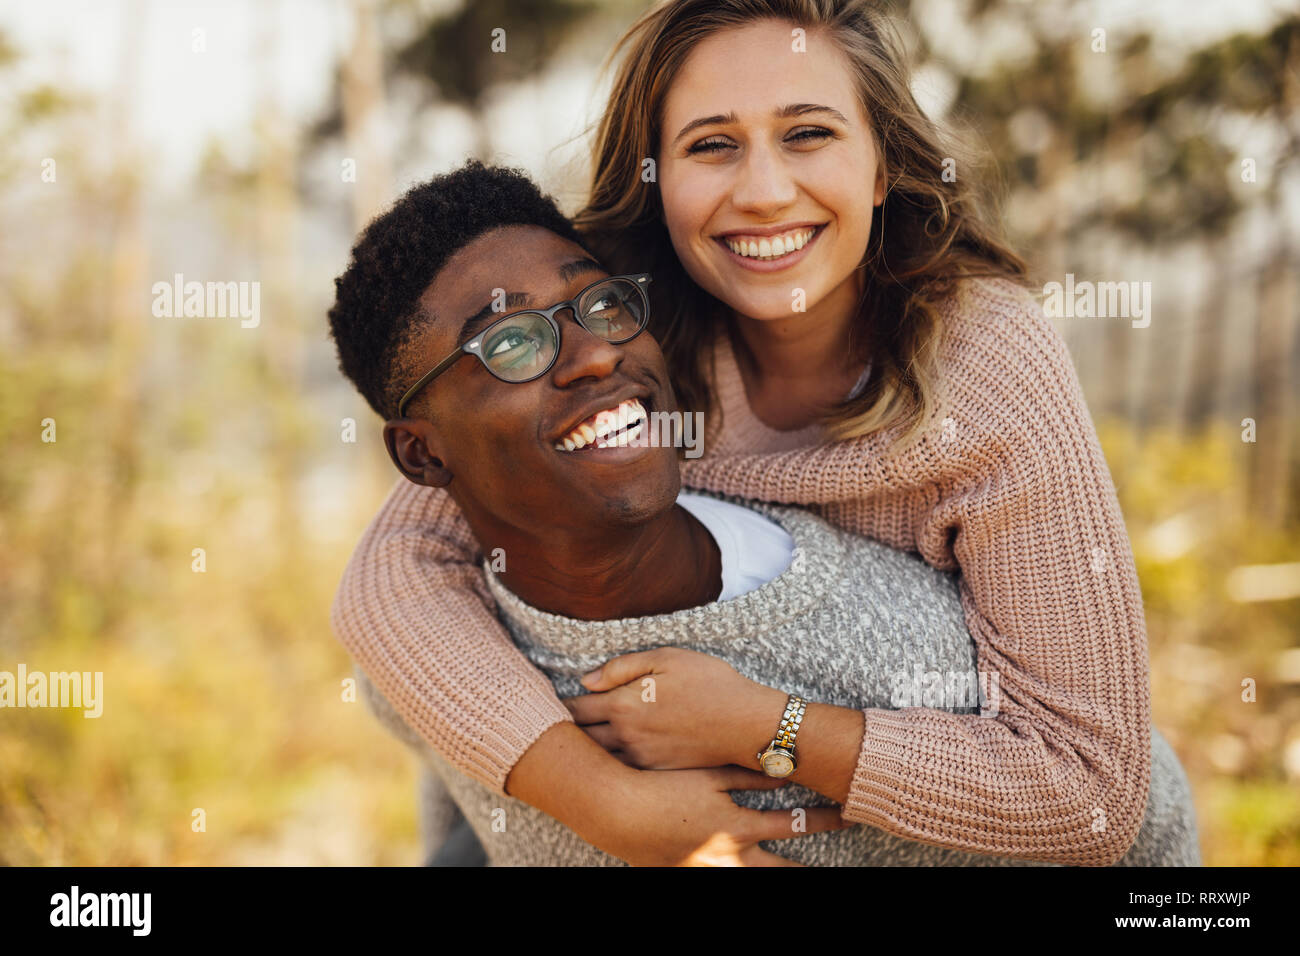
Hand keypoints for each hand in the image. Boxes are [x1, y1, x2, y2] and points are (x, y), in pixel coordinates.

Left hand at [564, 646, 785, 769]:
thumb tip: (587, 680)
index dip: (557, 706)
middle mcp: (626, 736)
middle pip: (580, 738)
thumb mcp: (666, 658)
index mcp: (623, 704)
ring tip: (571, 744)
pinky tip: (604, 760)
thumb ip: (622, 668)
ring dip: (582, 752)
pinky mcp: (656, 772)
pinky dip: (606, 766)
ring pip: (598, 759)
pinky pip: (621, 772)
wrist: (745, 724)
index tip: (544, 702)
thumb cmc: (710, 683)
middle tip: (549, 726)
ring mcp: (641, 759)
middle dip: (563, 731)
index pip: (575, 709)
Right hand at [591, 766, 846, 865]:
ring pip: (753, 879)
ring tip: (802, 873)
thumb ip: (746, 774)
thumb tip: (782, 769)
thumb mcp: (708, 775)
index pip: (792, 825)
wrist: (616, 814)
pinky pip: (722, 880)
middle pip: (780, 870)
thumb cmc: (661, 789)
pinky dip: (740, 875)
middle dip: (807, 870)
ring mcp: (709, 872)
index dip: (824, 820)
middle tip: (837, 870)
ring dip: (777, 873)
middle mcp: (729, 858)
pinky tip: (746, 870)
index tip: (849, 816)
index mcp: (737, 829)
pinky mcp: (688, 876)